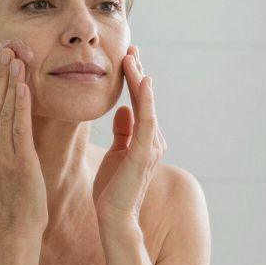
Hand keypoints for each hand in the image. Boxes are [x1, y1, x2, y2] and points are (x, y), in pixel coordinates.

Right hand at [0, 43, 47, 232]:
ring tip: (15, 57)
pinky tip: (24, 86)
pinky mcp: (19, 163)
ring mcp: (0, 156)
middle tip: (5, 46)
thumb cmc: (10, 198)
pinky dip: (21, 105)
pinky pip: (19, 128)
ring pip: (3, 111)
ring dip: (10, 82)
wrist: (16, 229)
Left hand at [94, 45, 166, 227]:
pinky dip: (147, 100)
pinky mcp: (144, 153)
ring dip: (140, 80)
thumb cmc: (112, 190)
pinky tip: (144, 82)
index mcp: (145, 140)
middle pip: (146, 99)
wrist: (114, 217)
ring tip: (132, 58)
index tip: (127, 57)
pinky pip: (147, 121)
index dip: (134, 80)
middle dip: (138, 73)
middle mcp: (153, 140)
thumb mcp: (116, 153)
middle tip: (131, 48)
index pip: (140, 103)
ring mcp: (151, 146)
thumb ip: (123, 131)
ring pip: (147, 105)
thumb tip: (124, 108)